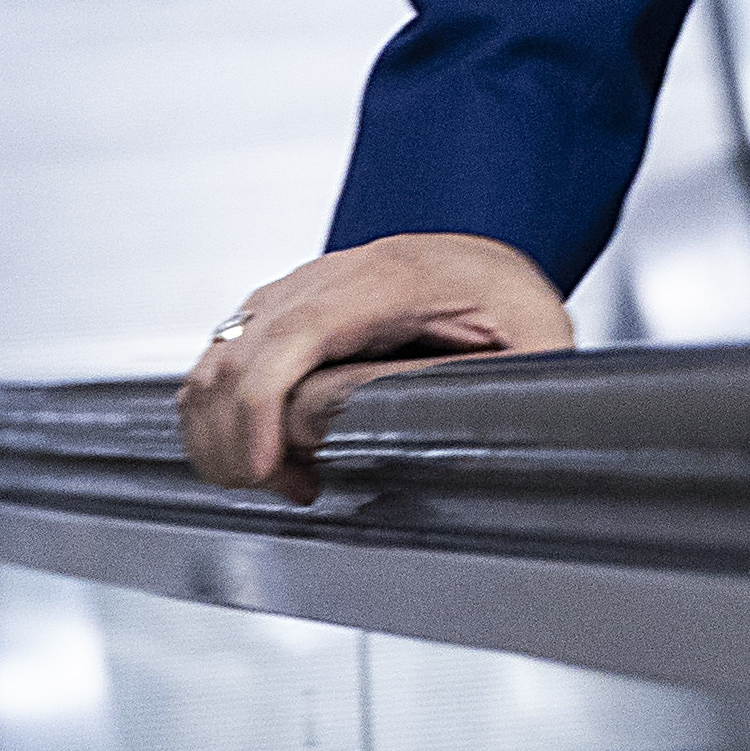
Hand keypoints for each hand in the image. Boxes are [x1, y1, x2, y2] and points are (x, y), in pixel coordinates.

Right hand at [175, 231, 569, 502]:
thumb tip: (423, 423)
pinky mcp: (283, 311)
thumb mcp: (530, 344)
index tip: (265, 468)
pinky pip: (221, 362)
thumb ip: (482, 382)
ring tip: (282, 476)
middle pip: (241, 353)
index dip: (262, 402)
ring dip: (223, 434)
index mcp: (394, 277)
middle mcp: (333, 274)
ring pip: (218, 360)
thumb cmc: (511, 302)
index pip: (294, 332)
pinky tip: (266, 453)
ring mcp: (300, 288)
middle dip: (241, 438)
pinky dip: (219, 418)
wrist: (492, 265)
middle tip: (291, 485)